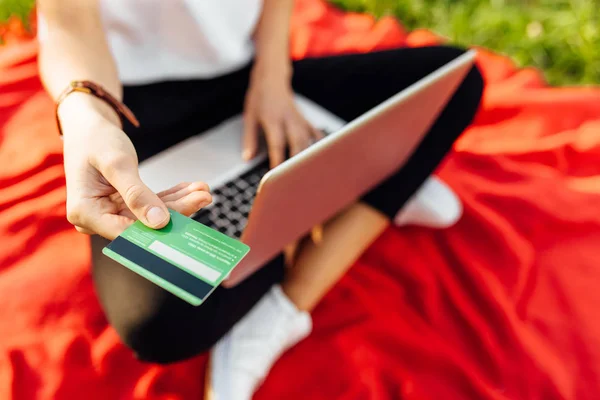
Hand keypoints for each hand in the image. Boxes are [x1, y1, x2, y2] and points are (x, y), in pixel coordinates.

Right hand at [60, 99, 211, 239]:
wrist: (87, 127)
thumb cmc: (95, 139)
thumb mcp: (117, 164)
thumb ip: (136, 194)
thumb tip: (159, 222)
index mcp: (85, 213)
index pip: (127, 231)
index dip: (158, 230)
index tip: (187, 217)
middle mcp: (95, 220)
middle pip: (142, 225)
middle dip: (176, 210)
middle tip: (205, 196)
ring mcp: (109, 214)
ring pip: (150, 215)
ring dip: (179, 203)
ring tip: (203, 190)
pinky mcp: (121, 207)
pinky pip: (150, 206)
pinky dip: (170, 196)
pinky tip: (191, 188)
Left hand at [242, 65, 322, 167]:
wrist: (271, 78)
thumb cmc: (259, 98)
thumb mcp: (249, 117)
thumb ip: (249, 139)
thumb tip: (247, 158)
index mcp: (272, 119)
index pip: (277, 143)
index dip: (278, 160)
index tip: (277, 175)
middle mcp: (288, 119)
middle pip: (297, 143)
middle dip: (297, 161)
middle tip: (295, 178)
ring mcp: (299, 119)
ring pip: (307, 140)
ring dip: (308, 157)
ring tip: (307, 173)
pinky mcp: (305, 119)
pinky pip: (315, 134)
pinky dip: (318, 146)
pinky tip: (320, 159)